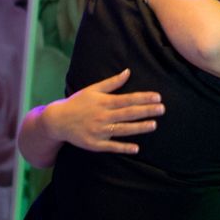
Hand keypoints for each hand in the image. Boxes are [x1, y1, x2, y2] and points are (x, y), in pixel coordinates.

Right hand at [43, 69, 164, 153]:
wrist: (57, 121)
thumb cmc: (77, 103)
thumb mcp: (93, 90)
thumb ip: (112, 83)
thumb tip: (128, 72)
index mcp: (104, 102)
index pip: (128, 99)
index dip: (143, 98)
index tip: (158, 97)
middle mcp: (102, 116)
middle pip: (128, 113)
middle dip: (146, 111)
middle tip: (162, 109)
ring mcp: (99, 131)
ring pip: (123, 130)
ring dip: (139, 128)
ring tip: (154, 125)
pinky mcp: (94, 144)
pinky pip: (111, 146)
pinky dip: (123, 147)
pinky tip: (136, 148)